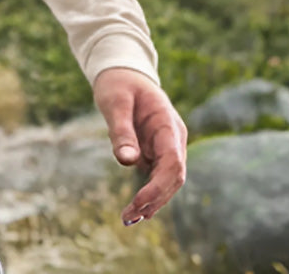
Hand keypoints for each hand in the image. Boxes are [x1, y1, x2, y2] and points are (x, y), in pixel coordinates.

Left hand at [92, 66, 187, 226]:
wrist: (122, 72)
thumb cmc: (118, 83)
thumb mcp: (115, 102)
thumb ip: (121, 131)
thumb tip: (127, 162)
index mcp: (167, 124)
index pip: (173, 162)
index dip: (159, 186)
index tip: (138, 201)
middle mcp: (173, 138)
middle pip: (173, 177)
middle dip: (154, 199)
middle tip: (129, 216)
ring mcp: (167, 145)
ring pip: (167, 180)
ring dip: (152, 200)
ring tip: (129, 217)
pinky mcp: (157, 151)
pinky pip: (157, 176)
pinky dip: (149, 192)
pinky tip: (135, 208)